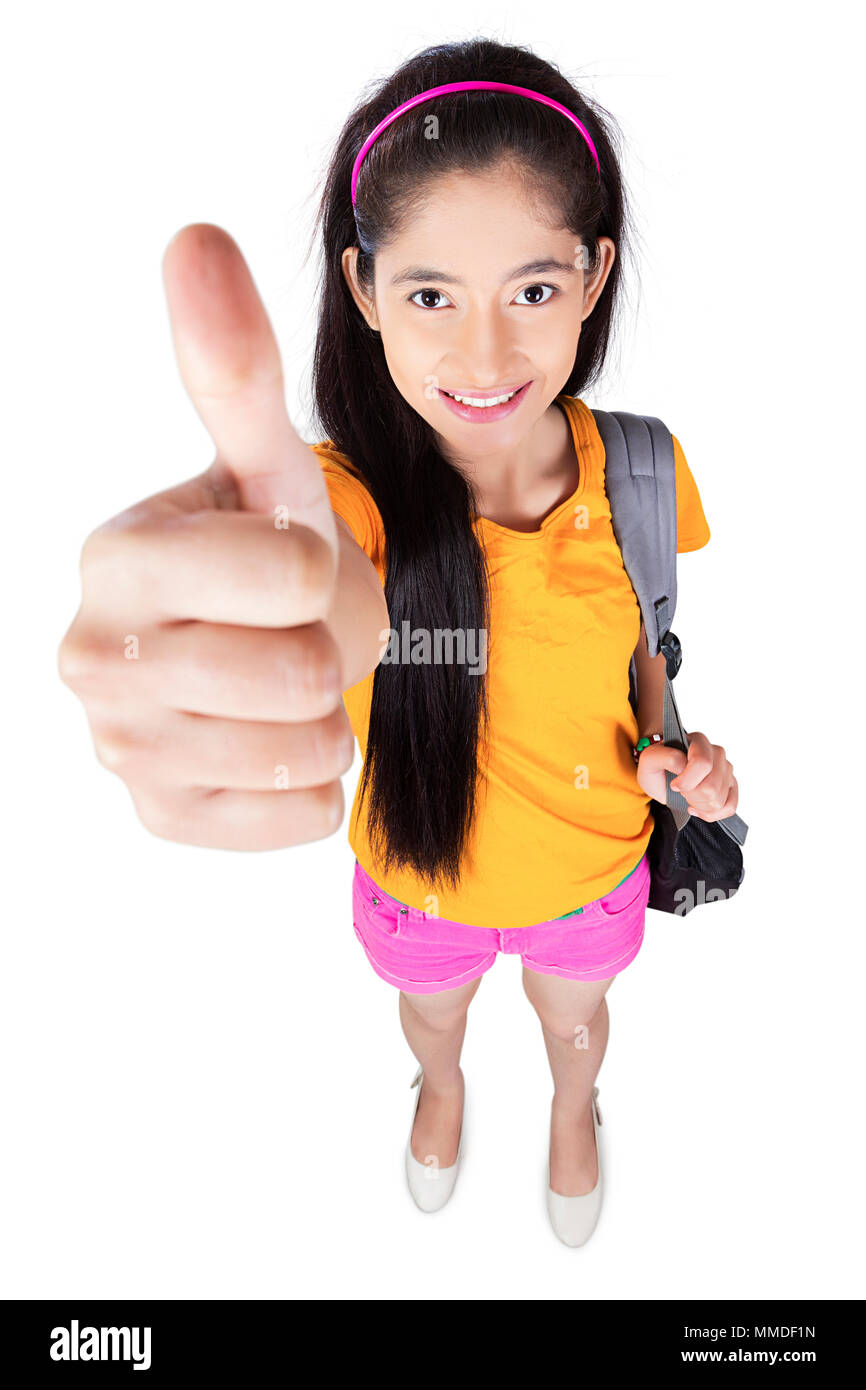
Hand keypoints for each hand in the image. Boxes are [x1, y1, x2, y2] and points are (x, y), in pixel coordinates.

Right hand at [58, 224, 370, 850]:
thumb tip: (195, 237)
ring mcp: (122, 750)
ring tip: (280, 683)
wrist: (242, 652)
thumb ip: (233, 367)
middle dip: (327, 648)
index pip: (290, 571)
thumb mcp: (260, 464)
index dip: (322, 569)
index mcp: (116, 558)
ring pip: (306, 748)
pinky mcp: (162, 816)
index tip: (286, 566)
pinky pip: (299, 815)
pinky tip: (268, 741)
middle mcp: (94, 658)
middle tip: (291, 631)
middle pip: (300, 670)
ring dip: (324, 714)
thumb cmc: (255, 552)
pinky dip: (312, 782)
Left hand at [635, 731, 737, 820]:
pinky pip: (730, 807)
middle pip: (712, 786)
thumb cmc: (657, 768)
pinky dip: (711, 814)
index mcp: (699, 741)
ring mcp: (726, 770)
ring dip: (699, 805)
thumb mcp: (650, 760)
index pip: (703, 763)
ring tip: (688, 797)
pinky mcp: (731, 787)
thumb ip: (665, 757)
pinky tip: (698, 808)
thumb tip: (683, 763)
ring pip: (719, 799)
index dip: (687, 781)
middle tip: (681, 791)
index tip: (674, 785)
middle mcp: (717, 753)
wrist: (662, 778)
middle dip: (691, 796)